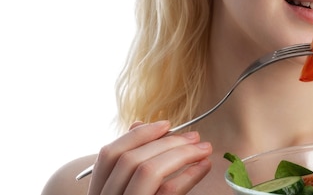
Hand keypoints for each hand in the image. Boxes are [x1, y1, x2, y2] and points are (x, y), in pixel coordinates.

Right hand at [88, 120, 212, 194]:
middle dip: (167, 142)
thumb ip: (130, 166)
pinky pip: (169, 193)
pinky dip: (189, 175)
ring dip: (181, 153)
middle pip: (131, 160)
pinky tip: (203, 168)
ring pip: (147, 171)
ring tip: (204, 149)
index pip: (108, 155)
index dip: (137, 135)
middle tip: (195, 137)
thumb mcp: (127, 193)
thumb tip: (138, 125)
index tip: (167, 124)